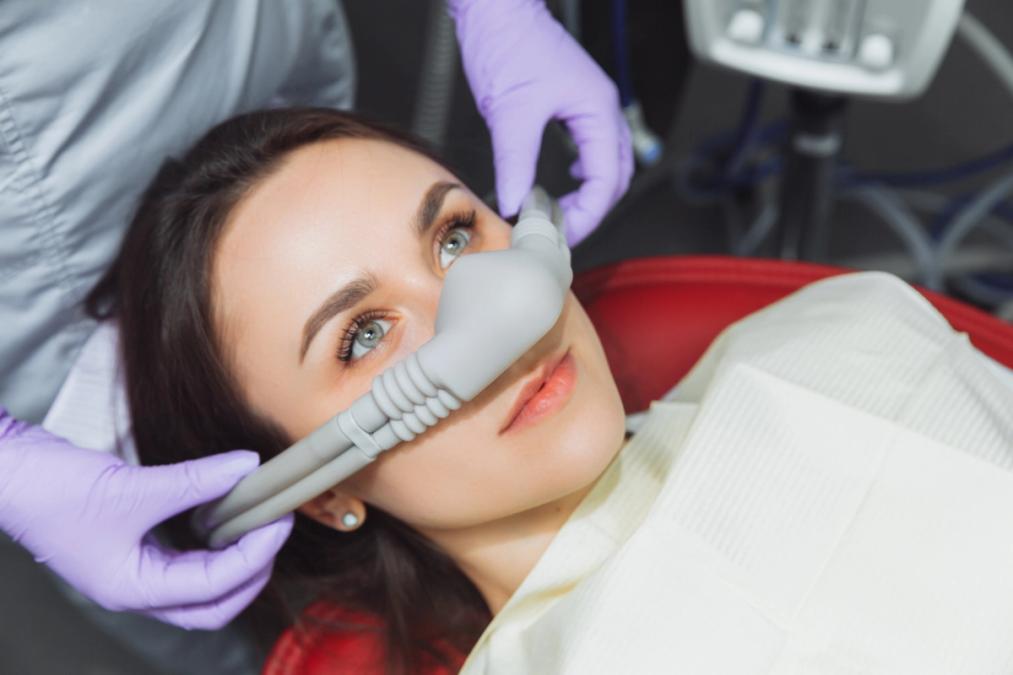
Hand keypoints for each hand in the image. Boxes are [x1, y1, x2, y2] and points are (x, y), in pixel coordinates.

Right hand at [0, 409, 291, 629]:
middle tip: (275, 529)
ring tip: (259, 520)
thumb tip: (247, 467)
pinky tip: (225, 511)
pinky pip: (186, 555)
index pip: (213, 586)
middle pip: (213, 603)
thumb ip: (196, 481)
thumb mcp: (135, 486)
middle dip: (252, 571)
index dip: (254, 555)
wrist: (11, 473)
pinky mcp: (134, 547)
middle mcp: (137, 589)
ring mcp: (135, 570)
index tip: (278, 520)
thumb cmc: (55, 491)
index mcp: (134, 590)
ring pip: (201, 582)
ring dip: (235, 557)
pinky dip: (212, 540)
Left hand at [450, 0, 633, 246]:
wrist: (497, 8)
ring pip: (608, 164)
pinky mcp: (574, 103)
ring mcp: (591, 105)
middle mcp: (603, 108)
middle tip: (561, 233)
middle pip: (616, 176)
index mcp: (598, 110)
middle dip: (592, 210)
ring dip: (589, 194)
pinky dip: (584, 174)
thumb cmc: (508, 43)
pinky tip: (564, 184)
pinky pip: (593, 148)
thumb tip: (516, 204)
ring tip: (560, 215)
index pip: (607, 179)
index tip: (562, 235)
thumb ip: (515, 164)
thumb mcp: (509, 113)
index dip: (587, 215)